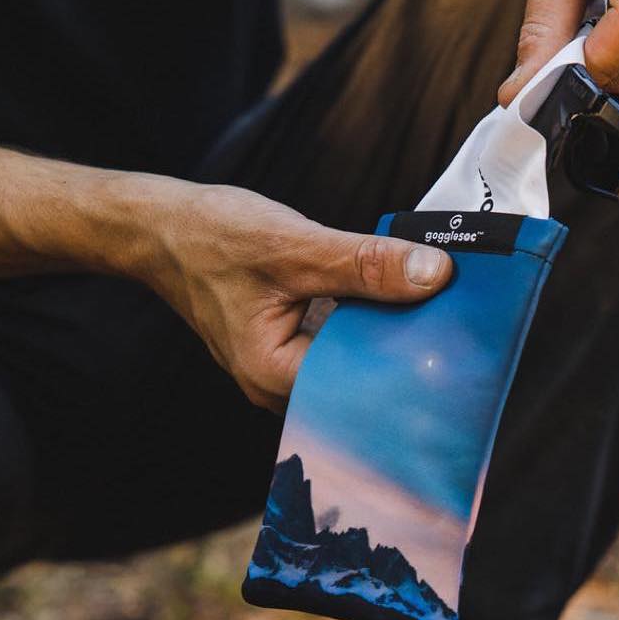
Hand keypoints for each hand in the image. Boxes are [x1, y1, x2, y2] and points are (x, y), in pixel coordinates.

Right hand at [145, 183, 451, 412]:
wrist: (160, 228)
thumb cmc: (210, 238)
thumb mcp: (295, 247)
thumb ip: (366, 264)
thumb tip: (435, 274)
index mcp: (274, 376)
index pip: (359, 391)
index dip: (408, 371)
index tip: (454, 352)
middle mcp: (278, 385)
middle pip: (359, 383)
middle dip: (404, 356)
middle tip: (458, 335)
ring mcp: (283, 369)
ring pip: (352, 363)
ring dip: (388, 338)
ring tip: (439, 320)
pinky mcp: (290, 346)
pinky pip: (340, 345)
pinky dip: (367, 325)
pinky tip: (401, 305)